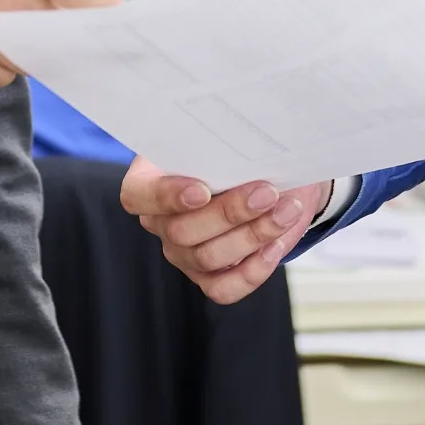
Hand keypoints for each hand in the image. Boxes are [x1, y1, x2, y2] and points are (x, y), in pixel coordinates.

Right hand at [120, 156, 331, 302]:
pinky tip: (275, 244)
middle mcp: (161, 221)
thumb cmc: (243, 148)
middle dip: (230, 212)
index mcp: (151, 179)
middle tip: (267, 192)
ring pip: (208, 258)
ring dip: (253, 235)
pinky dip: (253, 270)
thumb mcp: (231, 135)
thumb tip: (242, 141)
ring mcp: (183, 254)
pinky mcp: (208, 278)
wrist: (272, 174)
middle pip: (182, 231)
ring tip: (286, 210)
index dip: (165, 196)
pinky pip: (224, 288)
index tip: (203, 190)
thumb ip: (224, 140)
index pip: (138, 195)